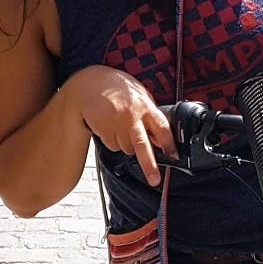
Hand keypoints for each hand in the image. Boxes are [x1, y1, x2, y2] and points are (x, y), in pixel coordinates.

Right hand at [71, 66, 174, 186]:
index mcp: (144, 105)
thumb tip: (159, 134)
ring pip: (126, 148)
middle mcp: (131, 116)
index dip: (169, 144)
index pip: (162, 128)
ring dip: (127, 145)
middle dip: (149, 165)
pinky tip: (110, 126)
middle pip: (142, 145)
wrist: (88, 83)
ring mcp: (115, 124)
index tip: (174, 156)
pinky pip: (113, 146)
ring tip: (122, 127)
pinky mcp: (103, 130)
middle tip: (155, 180)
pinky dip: (113, 141)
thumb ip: (149, 112)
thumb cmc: (115, 86)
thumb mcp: (138, 93)